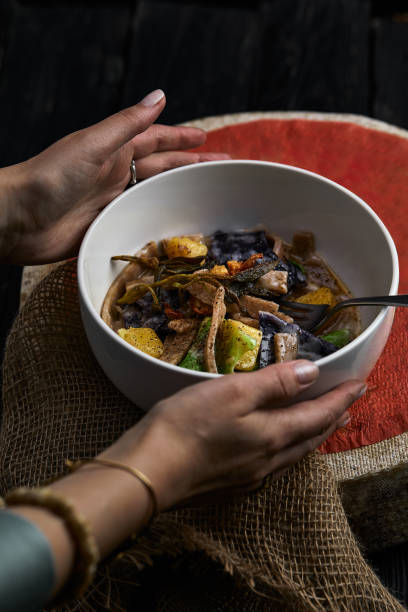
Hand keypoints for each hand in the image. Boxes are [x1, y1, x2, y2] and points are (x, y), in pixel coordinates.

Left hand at [0, 89, 228, 263]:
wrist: (19, 219)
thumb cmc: (51, 176)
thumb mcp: (94, 143)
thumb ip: (127, 124)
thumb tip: (159, 96)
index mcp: (114, 149)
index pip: (156, 140)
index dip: (181, 138)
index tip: (207, 139)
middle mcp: (117, 174)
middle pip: (163, 168)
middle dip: (191, 165)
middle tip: (222, 169)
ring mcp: (114, 201)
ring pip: (156, 194)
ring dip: (181, 193)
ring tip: (208, 196)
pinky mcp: (110, 225)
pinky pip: (142, 220)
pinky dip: (161, 220)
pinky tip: (178, 225)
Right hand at [103, 361, 364, 510]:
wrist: (148, 474)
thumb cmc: (187, 426)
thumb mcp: (232, 393)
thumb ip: (274, 383)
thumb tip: (312, 373)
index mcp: (272, 435)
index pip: (318, 414)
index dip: (340, 398)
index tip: (361, 385)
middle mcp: (268, 460)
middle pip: (311, 437)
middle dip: (332, 419)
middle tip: (349, 407)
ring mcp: (250, 476)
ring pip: (294, 453)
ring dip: (313, 436)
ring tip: (324, 426)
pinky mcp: (230, 485)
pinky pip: (274, 465)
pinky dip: (289, 449)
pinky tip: (278, 448)